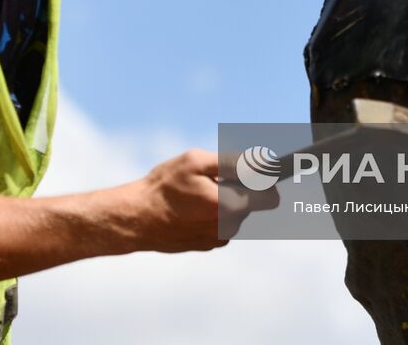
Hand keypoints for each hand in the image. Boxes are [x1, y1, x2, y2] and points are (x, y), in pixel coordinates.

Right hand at [120, 148, 277, 252]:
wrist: (135, 218)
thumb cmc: (164, 187)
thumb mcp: (197, 162)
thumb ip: (234, 163)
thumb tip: (263, 163)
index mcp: (231, 206)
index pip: (271, 196)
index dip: (264, 181)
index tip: (249, 170)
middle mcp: (230, 227)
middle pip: (252, 202)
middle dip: (239, 187)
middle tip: (212, 177)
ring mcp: (218, 238)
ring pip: (235, 211)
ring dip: (224, 199)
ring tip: (196, 192)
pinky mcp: (207, 244)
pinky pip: (221, 223)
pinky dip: (212, 212)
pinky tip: (190, 206)